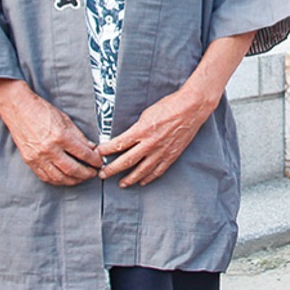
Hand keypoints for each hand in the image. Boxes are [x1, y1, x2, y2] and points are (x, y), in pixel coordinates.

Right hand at [0, 78, 101, 185]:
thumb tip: (92, 148)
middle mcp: (49, 149)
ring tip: (81, 177)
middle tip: (93, 173)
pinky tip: (65, 178)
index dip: (94, 160)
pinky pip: (45, 177)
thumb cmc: (42, 110)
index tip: (100, 162)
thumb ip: (79, 136)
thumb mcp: (65, 119)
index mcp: (60, 136)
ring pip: (59, 177)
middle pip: (73, 169)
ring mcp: (38, 157)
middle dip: (87, 173)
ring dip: (74, 180)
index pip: (83, 154)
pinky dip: (58, 181)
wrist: (18, 108)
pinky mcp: (29, 161)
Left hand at [99, 83, 214, 186]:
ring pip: (141, 171)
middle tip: (102, 174)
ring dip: (129, 179)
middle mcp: (150, 143)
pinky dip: (149, 178)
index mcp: (141, 130)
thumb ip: (136, 128)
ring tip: (121, 183)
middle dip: (111, 169)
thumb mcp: (147, 113)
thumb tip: (126, 137)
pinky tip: (142, 181)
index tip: (98, 153)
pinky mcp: (171, 155)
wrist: (192, 108)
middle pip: (126, 161)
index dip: (105, 151)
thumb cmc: (169, 106)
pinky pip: (158, 171)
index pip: (118, 144)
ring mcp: (161, 152)